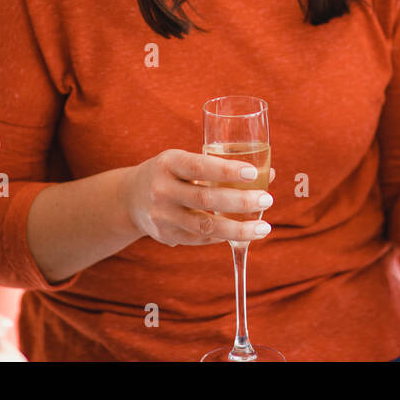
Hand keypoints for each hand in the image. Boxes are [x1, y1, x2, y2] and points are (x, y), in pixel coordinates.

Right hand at [123, 150, 274, 246]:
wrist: (129, 198)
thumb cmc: (170, 173)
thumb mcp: (184, 161)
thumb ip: (221, 166)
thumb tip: (270, 173)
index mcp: (168, 164)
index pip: (199, 167)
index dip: (226, 170)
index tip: (252, 172)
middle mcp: (162, 190)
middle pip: (205, 199)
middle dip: (240, 201)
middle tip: (267, 199)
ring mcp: (162, 216)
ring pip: (205, 227)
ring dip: (238, 229)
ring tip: (263, 228)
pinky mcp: (166, 236)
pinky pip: (200, 239)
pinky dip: (223, 237)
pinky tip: (242, 233)